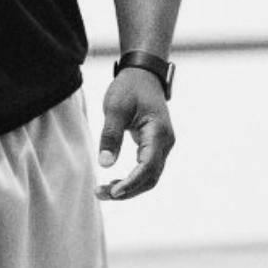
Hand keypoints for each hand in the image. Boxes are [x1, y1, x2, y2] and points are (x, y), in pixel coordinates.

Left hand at [96, 70, 174, 199]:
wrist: (144, 74)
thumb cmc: (129, 87)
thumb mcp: (115, 108)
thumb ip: (110, 136)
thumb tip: (105, 164)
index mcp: (158, 132)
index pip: (148, 165)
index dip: (132, 182)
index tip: (114, 192)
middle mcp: (165, 142)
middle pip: (150, 177)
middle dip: (128, 190)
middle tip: (101, 193)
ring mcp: (163, 145)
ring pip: (150, 176)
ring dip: (130, 188)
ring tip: (105, 192)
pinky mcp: (156, 146)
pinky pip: (147, 169)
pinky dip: (133, 179)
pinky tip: (115, 183)